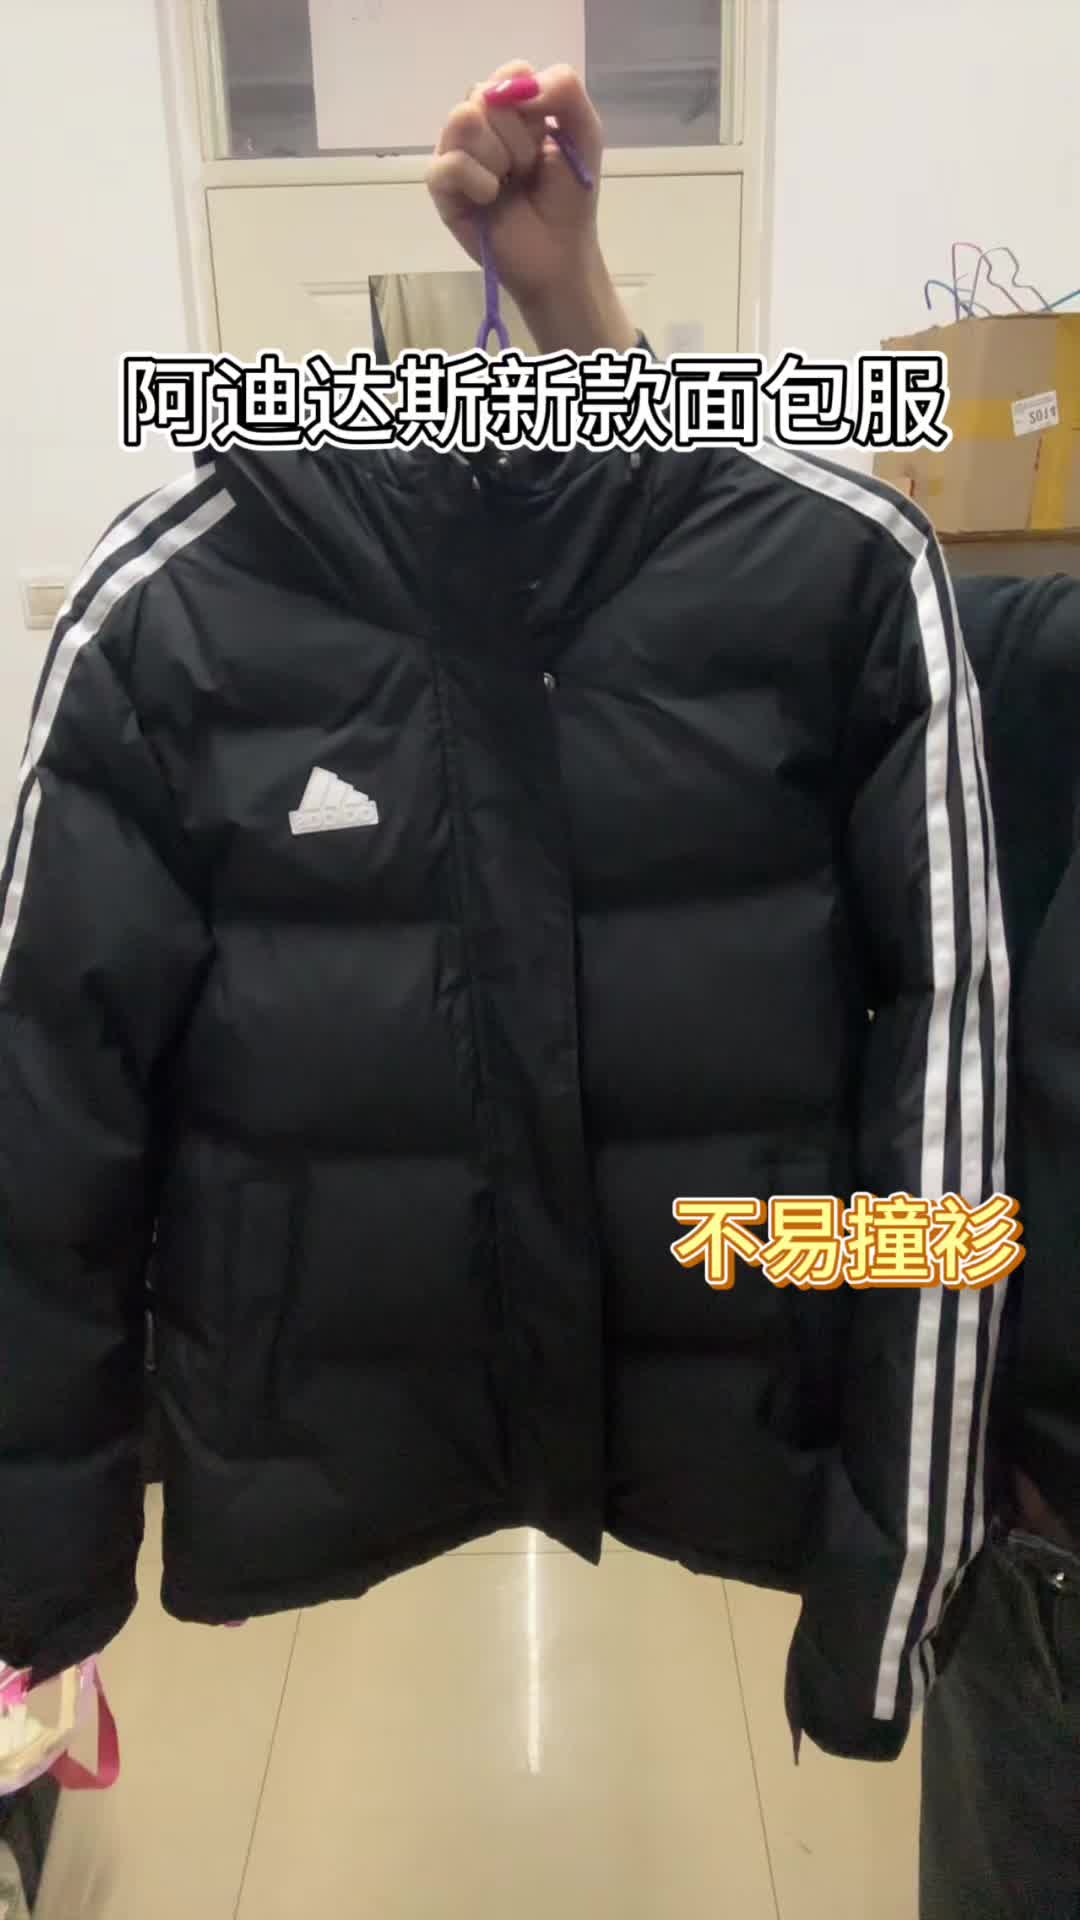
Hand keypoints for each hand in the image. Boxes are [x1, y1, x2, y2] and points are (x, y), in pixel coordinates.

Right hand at [426, 60, 636, 354]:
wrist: (559, 256)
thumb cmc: (569, 199)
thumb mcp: (585, 134)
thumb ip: (565, 90)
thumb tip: (517, 86)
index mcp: (510, 107)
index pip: (510, 74)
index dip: (531, 104)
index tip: (546, 137)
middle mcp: (478, 123)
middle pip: (485, 94)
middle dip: (519, 137)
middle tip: (528, 169)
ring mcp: (455, 152)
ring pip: (463, 120)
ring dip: (498, 156)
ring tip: (509, 184)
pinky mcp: (441, 187)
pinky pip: (450, 163)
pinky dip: (479, 181)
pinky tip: (491, 199)